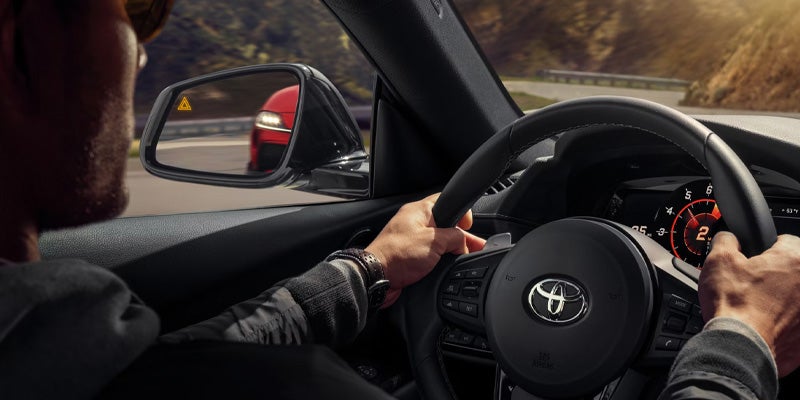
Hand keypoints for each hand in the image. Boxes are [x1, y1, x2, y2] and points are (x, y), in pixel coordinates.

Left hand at [366, 193, 485, 307]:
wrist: (376, 278)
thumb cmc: (397, 255)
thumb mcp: (434, 241)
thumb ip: (454, 237)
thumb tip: (463, 242)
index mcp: (419, 211)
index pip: (445, 201)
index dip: (461, 212)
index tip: (469, 226)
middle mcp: (414, 223)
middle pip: (444, 224)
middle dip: (460, 236)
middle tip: (475, 246)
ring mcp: (411, 240)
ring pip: (438, 241)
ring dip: (451, 249)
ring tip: (465, 257)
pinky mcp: (409, 256)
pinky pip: (429, 254)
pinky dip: (440, 259)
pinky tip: (448, 266)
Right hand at [699, 232, 799, 376]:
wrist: (741, 348)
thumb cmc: (734, 306)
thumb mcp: (718, 260)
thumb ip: (726, 240)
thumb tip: (728, 238)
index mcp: (794, 258)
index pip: (784, 240)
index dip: (763, 249)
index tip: (753, 260)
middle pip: (792, 270)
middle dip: (773, 275)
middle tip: (751, 285)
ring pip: (795, 296)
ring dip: (780, 298)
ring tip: (756, 307)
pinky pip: (795, 322)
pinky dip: (784, 322)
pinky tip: (765, 324)